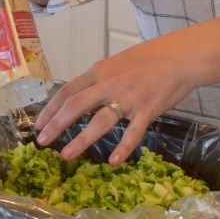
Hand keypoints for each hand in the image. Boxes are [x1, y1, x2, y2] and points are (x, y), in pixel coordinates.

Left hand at [33, 31, 200, 165]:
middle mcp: (110, 83)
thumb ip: (99, 80)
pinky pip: (133, 131)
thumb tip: (82, 100)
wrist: (180, 56)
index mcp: (100, 71)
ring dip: (81, 139)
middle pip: (76, 105)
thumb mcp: (117, 64)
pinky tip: (114, 162)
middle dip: (56, 124)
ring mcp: (129, 97)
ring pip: (100, 120)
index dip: (51, 108)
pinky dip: (123, 147)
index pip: (68, 90)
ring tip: (66, 156)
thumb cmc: (149, 59)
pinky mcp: (148, 109)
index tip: (39, 125)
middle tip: (41, 142)